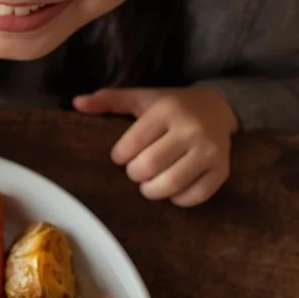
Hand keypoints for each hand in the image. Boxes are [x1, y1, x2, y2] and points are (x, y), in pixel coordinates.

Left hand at [72, 86, 237, 206]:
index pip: (130, 145)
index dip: (119, 156)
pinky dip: (178, 200)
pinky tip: (172, 189)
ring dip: (152, 190)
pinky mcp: (222, 170)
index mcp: (167, 110)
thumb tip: (76, 102)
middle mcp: (191, 129)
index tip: (122, 155)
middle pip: (148, 167)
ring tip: (149, 183)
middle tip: (137, 170)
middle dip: (135, 174)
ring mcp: (209, 151)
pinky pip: (194, 197)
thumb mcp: (142, 98)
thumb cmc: (172, 106)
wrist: (219, 108)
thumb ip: (109, 100)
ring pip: (170, 185)